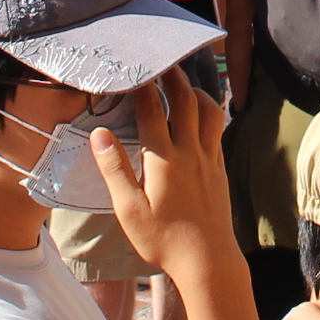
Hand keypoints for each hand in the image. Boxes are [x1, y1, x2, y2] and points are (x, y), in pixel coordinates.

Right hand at [89, 67, 237, 281]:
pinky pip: (217, 130)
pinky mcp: (220, 169)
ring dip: (196, 91)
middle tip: (163, 59)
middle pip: (186, 100)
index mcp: (164, 159)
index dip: (142, 84)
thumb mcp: (129, 210)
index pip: (152, 110)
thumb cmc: (162, 239)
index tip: (134, 67)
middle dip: (174, 75)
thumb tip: (99, 134)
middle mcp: (190, 152)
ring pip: (210, 111)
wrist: (207, 261)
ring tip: (183, 84)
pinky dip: (209, 113)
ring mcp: (209, 159)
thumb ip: (114, 170)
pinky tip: (200, 115)